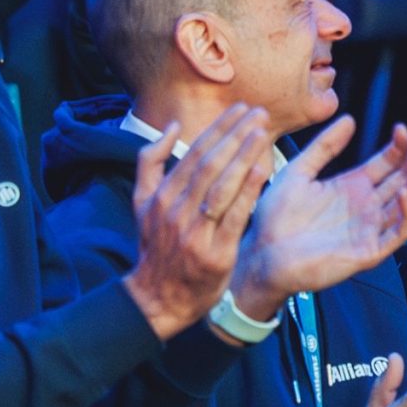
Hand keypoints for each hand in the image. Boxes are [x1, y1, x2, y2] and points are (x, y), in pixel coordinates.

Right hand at [125, 103, 274, 338]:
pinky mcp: (215, 253)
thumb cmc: (157, 245)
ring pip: (221, 186)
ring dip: (243, 156)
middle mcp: (176, 211)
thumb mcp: (142, 203)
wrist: (158, 298)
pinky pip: (234, 217)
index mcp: (162, 196)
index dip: (218, 128)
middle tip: (259, 112)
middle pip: (209, 165)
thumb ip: (151, 163)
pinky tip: (264, 170)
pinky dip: (248, 192)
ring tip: (263, 132)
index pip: (194, 154)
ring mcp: (194, 233)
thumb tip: (170, 126)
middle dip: (235, 135)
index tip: (240, 108)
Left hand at [233, 120, 406, 322]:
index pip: (388, 163)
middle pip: (404, 180)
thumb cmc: (275, 219)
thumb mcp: (298, 172)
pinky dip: (406, 214)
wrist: (262, 256)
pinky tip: (404, 193)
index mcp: (352, 187)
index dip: (399, 147)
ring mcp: (370, 229)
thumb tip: (349, 118)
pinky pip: (397, 233)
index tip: (403, 129)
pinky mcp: (369, 251)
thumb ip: (324, 146)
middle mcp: (366, 207)